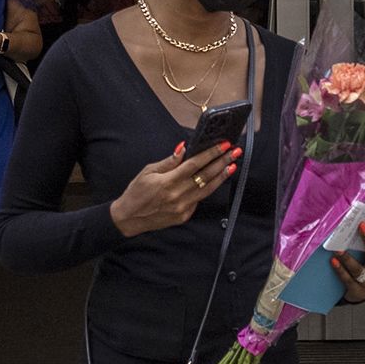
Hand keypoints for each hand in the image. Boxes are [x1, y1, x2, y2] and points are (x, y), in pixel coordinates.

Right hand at [109, 142, 236, 237]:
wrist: (129, 218)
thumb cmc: (136, 192)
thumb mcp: (148, 171)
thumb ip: (169, 161)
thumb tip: (184, 148)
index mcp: (168, 182)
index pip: (195, 164)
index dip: (211, 154)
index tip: (223, 145)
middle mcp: (178, 196)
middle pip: (206, 176)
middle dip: (222, 162)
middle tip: (234, 152)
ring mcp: (182, 208)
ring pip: (208, 190)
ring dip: (221, 176)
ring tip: (232, 165)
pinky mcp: (184, 216)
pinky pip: (198, 200)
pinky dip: (207, 189)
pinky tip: (215, 180)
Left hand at [330, 223, 364, 303]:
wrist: (360, 294)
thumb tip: (360, 228)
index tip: (363, 224)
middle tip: (359, 229)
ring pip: (358, 270)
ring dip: (347, 258)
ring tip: (338, 250)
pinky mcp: (358, 292)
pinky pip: (348, 280)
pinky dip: (340, 270)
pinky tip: (334, 262)